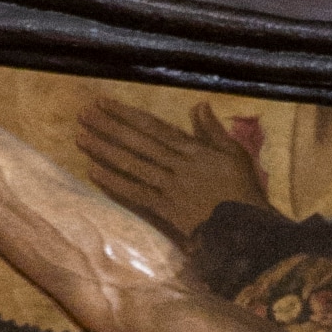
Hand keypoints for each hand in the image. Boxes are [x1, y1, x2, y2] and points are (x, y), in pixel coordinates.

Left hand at [77, 95, 269, 236]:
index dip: (127, 114)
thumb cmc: (244, 193)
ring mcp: (171, 187)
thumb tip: (199, 105)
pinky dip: (115, 183)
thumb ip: (214, 131)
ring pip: (133, 164)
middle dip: (109, 126)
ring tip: (81, 137)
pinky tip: (94, 172)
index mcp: (194, 149)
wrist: (250, 229)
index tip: (104, 102)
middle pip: (138, 142)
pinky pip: (137, 193)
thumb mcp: (236, 155)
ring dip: (105, 150)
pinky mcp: (168, 210)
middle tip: (84, 114)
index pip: (154, 127)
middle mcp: (178, 164)